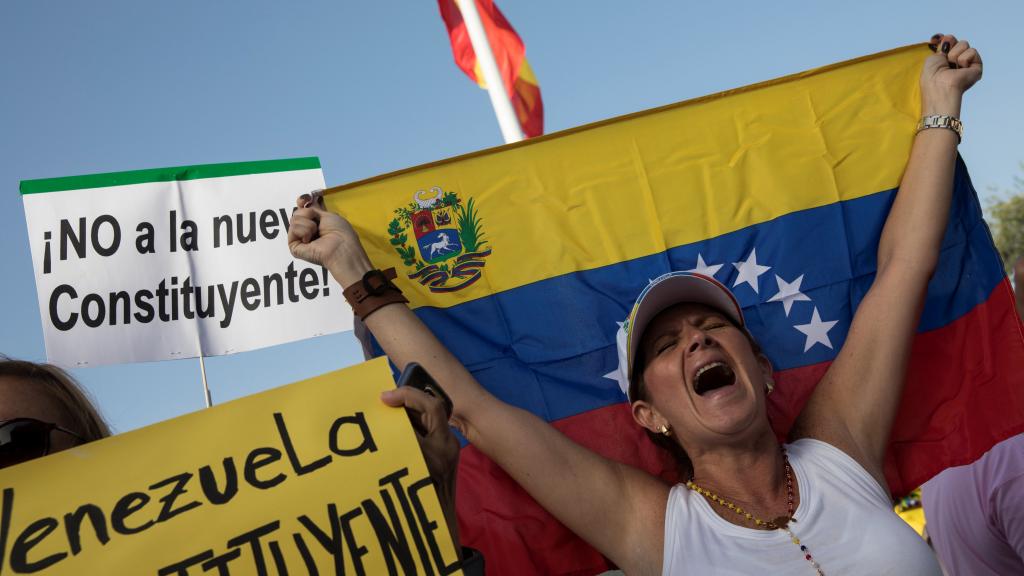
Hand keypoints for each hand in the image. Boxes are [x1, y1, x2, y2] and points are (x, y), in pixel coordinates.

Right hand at [287, 193, 371, 285]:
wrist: (340, 246)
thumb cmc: (340, 232)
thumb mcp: (327, 214)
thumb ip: (314, 208)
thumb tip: (306, 200)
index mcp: (316, 221)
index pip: (302, 207)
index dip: (302, 201)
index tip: (305, 200)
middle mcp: (306, 229)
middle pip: (297, 212)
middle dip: (308, 213)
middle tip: (318, 223)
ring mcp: (299, 237)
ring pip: (294, 219)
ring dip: (309, 224)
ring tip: (317, 233)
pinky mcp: (294, 245)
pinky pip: (293, 228)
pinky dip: (304, 231)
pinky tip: (310, 240)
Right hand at [381, 385, 461, 544]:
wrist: (436, 522)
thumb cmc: (420, 500)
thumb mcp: (406, 465)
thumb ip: (400, 439)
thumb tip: (389, 414)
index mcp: (439, 446)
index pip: (431, 406)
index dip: (408, 395)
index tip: (385, 397)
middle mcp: (447, 445)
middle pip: (431, 409)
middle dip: (408, 401)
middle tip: (385, 402)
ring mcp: (448, 450)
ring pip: (429, 419)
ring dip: (409, 413)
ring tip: (388, 413)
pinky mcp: (445, 454)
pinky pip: (429, 431)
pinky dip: (412, 425)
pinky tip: (396, 428)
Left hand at [921, 34, 982, 115]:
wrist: (941, 86)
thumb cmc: (932, 77)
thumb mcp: (931, 57)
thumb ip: (939, 46)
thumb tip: (944, 37)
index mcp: (945, 59)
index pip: (948, 41)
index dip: (944, 40)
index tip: (936, 40)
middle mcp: (956, 61)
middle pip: (957, 41)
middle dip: (949, 47)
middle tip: (945, 60)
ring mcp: (966, 63)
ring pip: (964, 44)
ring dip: (954, 54)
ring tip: (952, 67)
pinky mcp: (977, 66)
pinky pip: (972, 51)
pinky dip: (964, 59)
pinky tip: (960, 68)